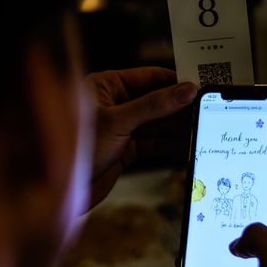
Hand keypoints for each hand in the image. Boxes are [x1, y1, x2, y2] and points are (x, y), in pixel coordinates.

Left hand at [85, 67, 196, 207]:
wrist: (59, 189)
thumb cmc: (76, 147)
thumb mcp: (117, 121)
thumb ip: (153, 105)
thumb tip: (185, 89)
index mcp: (107, 86)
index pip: (150, 77)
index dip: (176, 83)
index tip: (202, 88)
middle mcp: (115, 105)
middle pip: (156, 102)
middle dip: (181, 110)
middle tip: (208, 113)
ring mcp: (120, 129)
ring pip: (157, 126)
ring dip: (178, 131)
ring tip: (202, 133)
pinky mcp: (124, 151)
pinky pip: (153, 145)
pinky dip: (169, 148)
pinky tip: (186, 149)